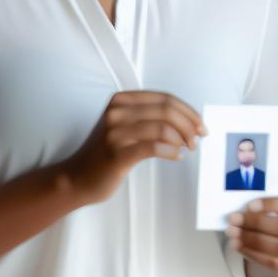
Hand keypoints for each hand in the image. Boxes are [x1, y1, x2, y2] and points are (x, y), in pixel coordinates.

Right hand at [60, 91, 204, 203]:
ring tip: (187, 149)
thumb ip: (150, 117)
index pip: (165, 98)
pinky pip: (154, 147)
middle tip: (198, 140)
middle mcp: (116, 112)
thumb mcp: (125, 125)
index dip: (189, 111)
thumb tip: (190, 120)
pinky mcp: (117, 153)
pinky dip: (171, 151)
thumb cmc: (107, 152)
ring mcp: (115, 132)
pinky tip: (176, 156)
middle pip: (167, 110)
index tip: (201, 125)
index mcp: (121, 100)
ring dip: (183, 139)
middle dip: (190, 124)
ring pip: (163, 128)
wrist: (75, 178)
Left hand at [227, 196, 277, 276]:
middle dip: (256, 223)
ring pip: (277, 248)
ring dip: (250, 240)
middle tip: (235, 219)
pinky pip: (271, 262)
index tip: (250, 205)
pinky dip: (252, 253)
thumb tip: (249, 210)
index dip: (271, 204)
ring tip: (233, 233)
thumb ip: (275, 208)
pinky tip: (239, 245)